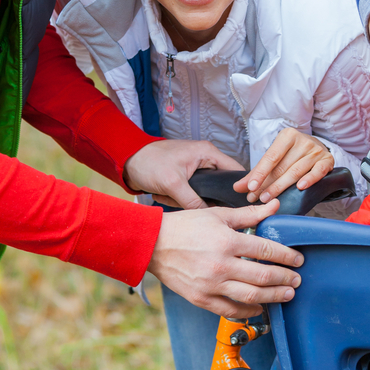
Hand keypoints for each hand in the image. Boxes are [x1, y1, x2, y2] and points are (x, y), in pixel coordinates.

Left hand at [123, 140, 244, 209]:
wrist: (128, 163)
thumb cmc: (149, 162)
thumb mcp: (173, 184)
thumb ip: (193, 201)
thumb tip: (209, 216)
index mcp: (208, 153)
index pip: (235, 171)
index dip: (240, 188)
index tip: (239, 205)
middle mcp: (205, 160)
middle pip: (221, 185)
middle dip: (209, 198)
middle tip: (199, 205)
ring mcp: (197, 170)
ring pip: (206, 193)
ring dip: (191, 200)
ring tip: (173, 197)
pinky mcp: (187, 180)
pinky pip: (193, 195)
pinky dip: (181, 199)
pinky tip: (167, 197)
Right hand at [147, 200, 303, 316]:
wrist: (153, 244)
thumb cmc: (184, 226)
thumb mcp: (217, 215)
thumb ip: (248, 214)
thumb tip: (273, 207)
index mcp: (226, 241)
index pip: (266, 251)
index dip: (287, 256)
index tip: (298, 259)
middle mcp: (220, 265)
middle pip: (263, 277)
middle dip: (285, 279)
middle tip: (297, 279)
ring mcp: (210, 285)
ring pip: (251, 296)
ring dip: (274, 297)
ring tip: (287, 294)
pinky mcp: (201, 299)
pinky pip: (231, 310)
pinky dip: (249, 311)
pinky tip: (260, 307)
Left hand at [234, 128, 333, 202]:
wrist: (317, 147)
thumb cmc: (292, 154)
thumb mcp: (275, 158)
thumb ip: (257, 172)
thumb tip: (238, 187)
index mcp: (287, 136)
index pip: (271, 157)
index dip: (260, 173)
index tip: (250, 187)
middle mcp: (302, 141)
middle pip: (282, 166)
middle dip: (267, 184)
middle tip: (255, 198)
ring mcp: (316, 150)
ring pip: (296, 171)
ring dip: (281, 187)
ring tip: (268, 199)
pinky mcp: (327, 160)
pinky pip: (318, 171)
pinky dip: (309, 180)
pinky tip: (300, 188)